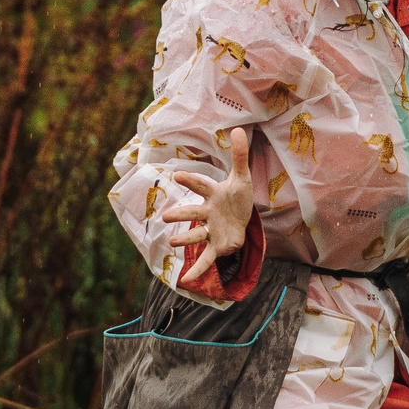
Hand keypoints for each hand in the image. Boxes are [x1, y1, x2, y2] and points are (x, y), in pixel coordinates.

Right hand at [160, 126, 255, 261]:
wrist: (241, 220)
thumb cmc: (237, 198)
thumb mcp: (242, 177)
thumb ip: (239, 156)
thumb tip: (240, 128)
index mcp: (213, 194)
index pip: (201, 186)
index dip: (191, 181)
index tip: (177, 176)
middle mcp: (207, 212)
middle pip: (193, 213)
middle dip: (181, 215)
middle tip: (166, 216)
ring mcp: (210, 230)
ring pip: (197, 235)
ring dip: (185, 239)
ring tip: (172, 242)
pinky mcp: (217, 246)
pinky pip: (206, 258)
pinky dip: (197, 269)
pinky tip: (186, 280)